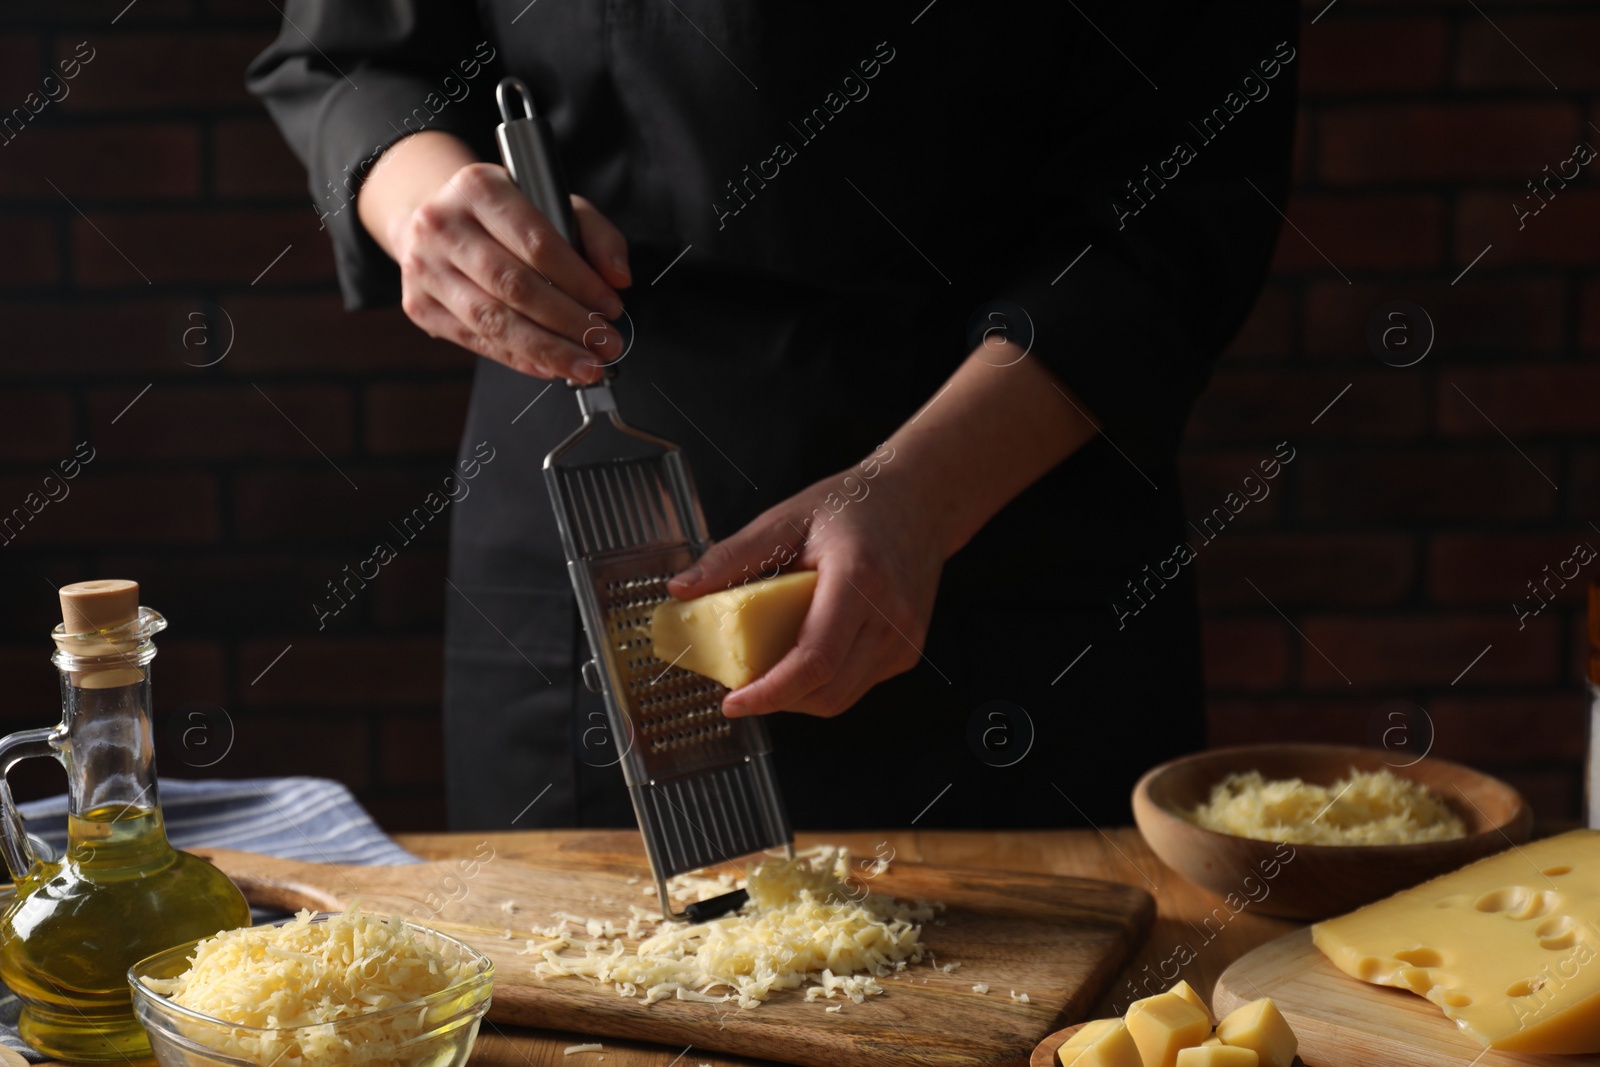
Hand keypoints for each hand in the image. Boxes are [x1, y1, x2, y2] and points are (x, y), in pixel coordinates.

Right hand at [365, 134, 631, 382]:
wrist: (434, 219)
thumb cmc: (501, 214)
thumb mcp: (552, 202)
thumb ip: (595, 234)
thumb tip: (617, 277)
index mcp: (478, 187)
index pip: (536, 243)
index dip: (579, 281)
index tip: (610, 306)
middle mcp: (442, 225)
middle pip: (513, 286)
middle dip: (567, 322)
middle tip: (604, 343)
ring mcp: (424, 268)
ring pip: (492, 320)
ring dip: (546, 349)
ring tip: (584, 364)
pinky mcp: (419, 305)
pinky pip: (475, 341)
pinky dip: (518, 359)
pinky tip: (549, 366)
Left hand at [667, 452, 945, 717]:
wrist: (920, 501)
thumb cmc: (856, 505)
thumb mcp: (787, 518)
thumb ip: (733, 555)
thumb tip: (683, 588)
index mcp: (858, 579)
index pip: (813, 659)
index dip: (770, 691)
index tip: (734, 701)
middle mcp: (888, 616)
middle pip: (826, 692)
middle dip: (776, 699)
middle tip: (740, 684)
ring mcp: (903, 639)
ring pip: (840, 698)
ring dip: (797, 695)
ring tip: (769, 668)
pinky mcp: (906, 651)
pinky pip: (856, 686)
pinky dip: (823, 683)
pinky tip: (805, 655)